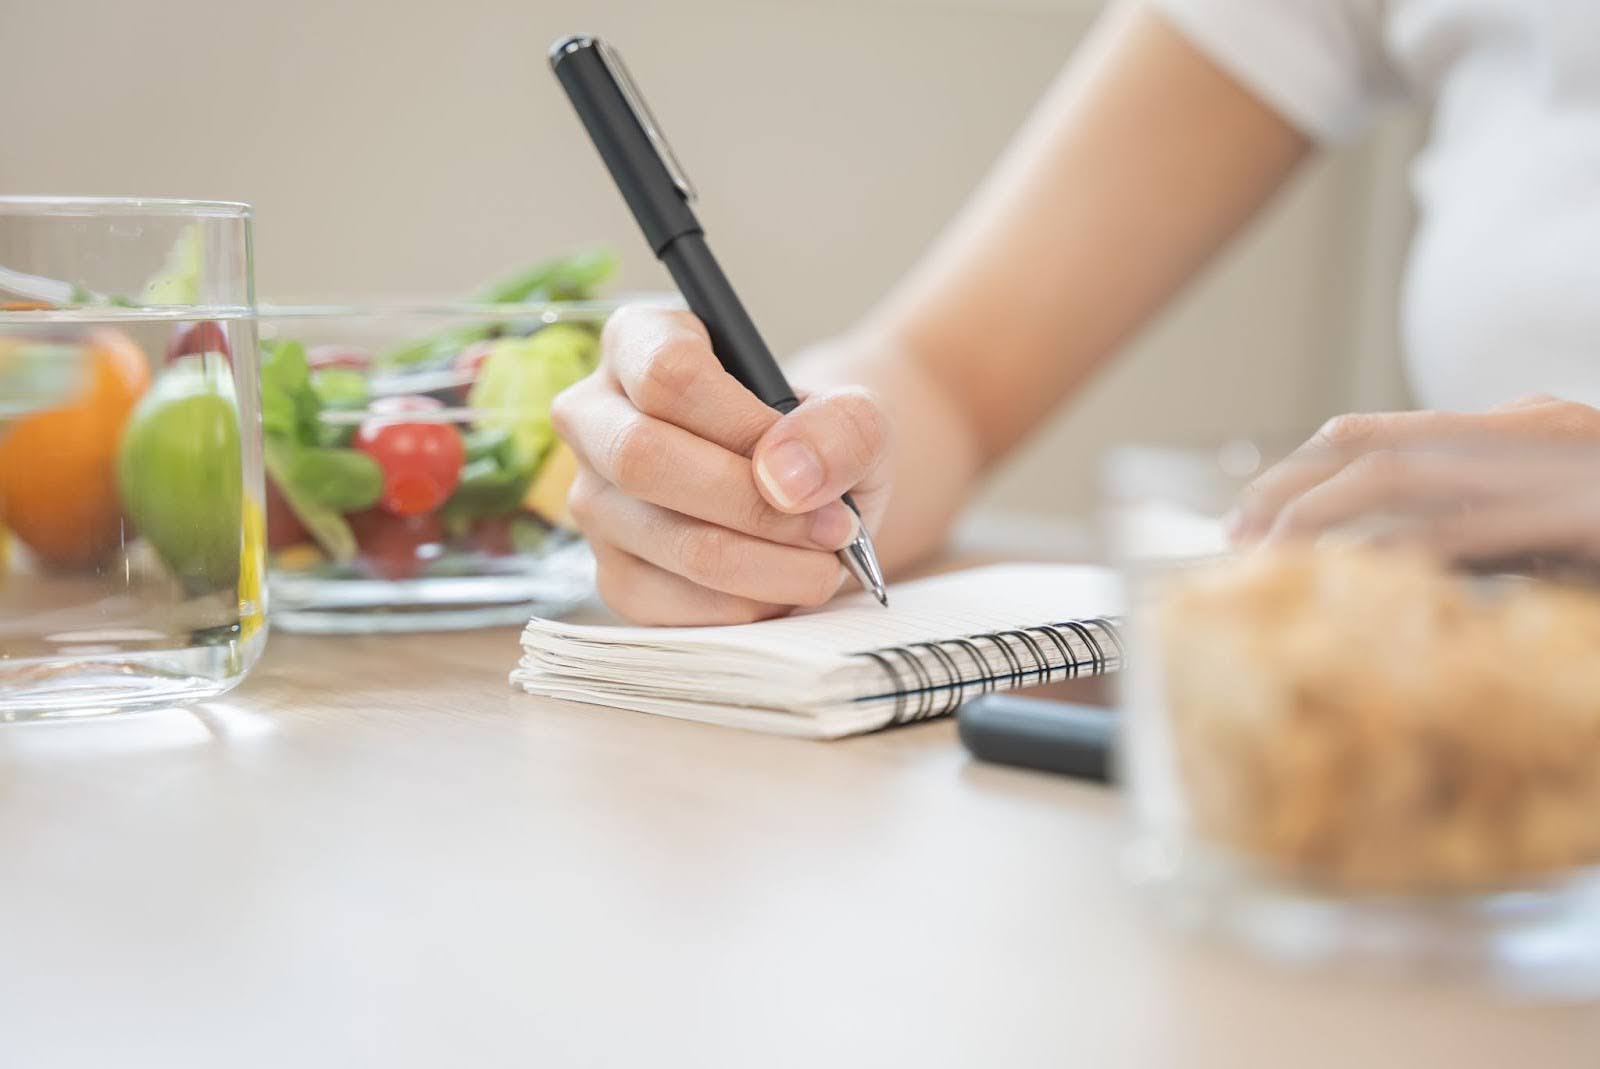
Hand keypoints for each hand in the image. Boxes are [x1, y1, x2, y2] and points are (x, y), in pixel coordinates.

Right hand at [552, 305, 892, 624]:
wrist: (808, 497)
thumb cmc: (816, 439)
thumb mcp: (855, 414)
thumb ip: (842, 426)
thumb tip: (785, 476)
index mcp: (639, 342)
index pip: (667, 373)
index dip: (743, 424)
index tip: (804, 461)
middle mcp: (595, 419)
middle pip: (644, 458)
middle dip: (755, 505)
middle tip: (836, 526)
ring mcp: (595, 504)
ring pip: (673, 542)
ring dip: (771, 564)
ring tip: (827, 557)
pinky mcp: (614, 578)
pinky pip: (679, 606)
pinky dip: (752, 604)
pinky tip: (785, 583)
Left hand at [1229, 396, 1599, 563]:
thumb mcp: (1557, 527)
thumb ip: (1486, 532)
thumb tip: (1402, 557)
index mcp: (1520, 429)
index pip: (1389, 436)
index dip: (1309, 469)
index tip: (1254, 506)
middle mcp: (1528, 434)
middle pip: (1378, 451)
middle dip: (1293, 490)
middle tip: (1237, 531)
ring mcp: (1550, 471)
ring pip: (1403, 478)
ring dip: (1324, 515)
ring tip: (1272, 553)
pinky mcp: (1580, 516)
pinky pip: (1467, 531)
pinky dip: (1403, 552)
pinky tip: (1357, 575)